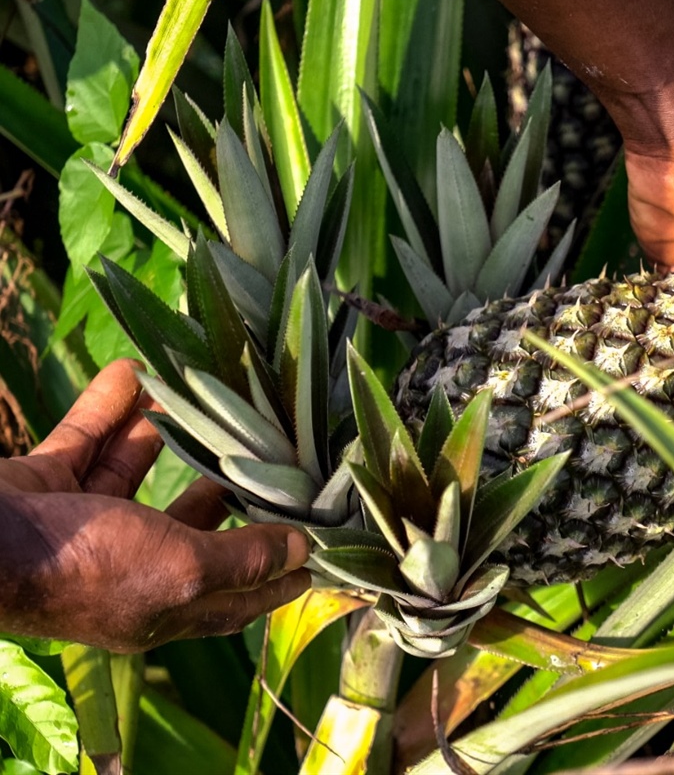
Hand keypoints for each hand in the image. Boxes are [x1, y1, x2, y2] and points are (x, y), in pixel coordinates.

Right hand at [0, 360, 310, 652]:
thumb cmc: (84, 567)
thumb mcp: (182, 568)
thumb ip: (243, 559)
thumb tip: (302, 553)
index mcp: (163, 605)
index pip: (238, 594)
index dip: (280, 573)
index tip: (321, 541)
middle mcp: (127, 570)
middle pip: (192, 528)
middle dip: (228, 489)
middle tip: (273, 449)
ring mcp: (83, 528)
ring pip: (137, 475)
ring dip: (166, 434)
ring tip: (208, 396)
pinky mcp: (48, 488)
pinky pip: (87, 441)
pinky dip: (110, 408)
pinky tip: (135, 370)